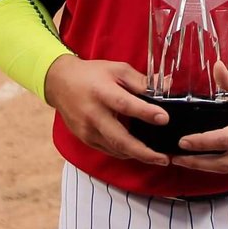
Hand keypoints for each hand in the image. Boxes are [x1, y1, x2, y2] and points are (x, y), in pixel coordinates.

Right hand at [43, 56, 169, 166]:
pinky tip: (138, 151)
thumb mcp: (117, 70)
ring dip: (137, 155)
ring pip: (115, 149)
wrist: (60, 83)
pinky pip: (109, 150)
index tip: (164, 119)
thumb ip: (141, 80)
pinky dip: (125, 152)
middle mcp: (93, 114)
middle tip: (164, 158)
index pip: (125, 104)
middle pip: (119, 138)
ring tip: (158, 158)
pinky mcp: (86, 139)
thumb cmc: (92, 74)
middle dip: (143, 152)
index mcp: (101, 92)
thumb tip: (167, 86)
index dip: (145, 113)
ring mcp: (88, 130)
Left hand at [170, 63, 227, 175]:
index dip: (202, 143)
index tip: (183, 142)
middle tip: (176, 157)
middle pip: (225, 163)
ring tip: (186, 160)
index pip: (226, 140)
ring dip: (208, 166)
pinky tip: (210, 159)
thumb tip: (215, 67)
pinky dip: (225, 164)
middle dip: (198, 163)